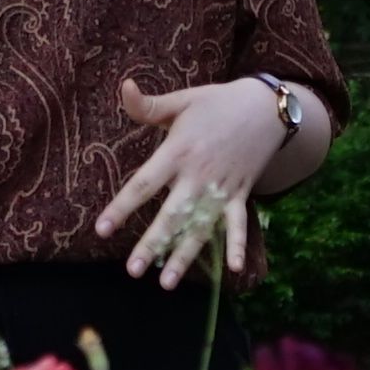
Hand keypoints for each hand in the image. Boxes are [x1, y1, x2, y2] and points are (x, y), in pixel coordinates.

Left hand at [92, 77, 290, 289]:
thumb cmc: (217, 103)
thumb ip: (149, 104)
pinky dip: (237, 245)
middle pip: (171, 214)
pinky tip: (231, 269)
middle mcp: (199, 174)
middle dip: (152, 243)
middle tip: (132, 270)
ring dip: (185, 255)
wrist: (267, 107)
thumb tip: (123, 87)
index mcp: (178, 151)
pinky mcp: (241, 194)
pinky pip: (239, 224)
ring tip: (165, 282)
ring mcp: (222, 188)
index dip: (122, 207)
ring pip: (200, 227)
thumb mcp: (182, 100)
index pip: (144, 184)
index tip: (102, 229)